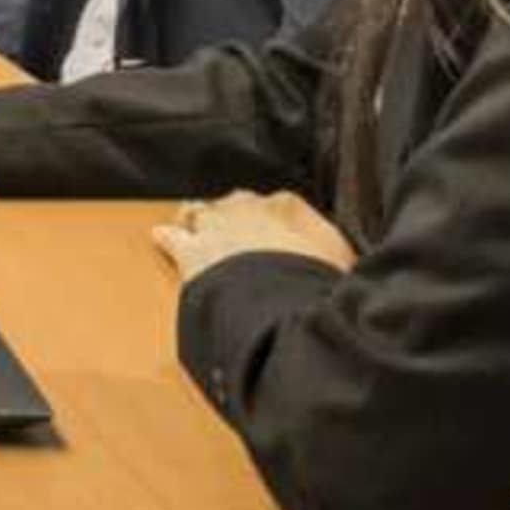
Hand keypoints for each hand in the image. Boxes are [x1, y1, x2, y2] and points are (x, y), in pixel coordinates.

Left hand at [152, 190, 356, 281]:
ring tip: (199, 227)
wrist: (277, 305)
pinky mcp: (189, 250)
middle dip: (238, 216)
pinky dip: (167, 237)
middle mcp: (250, 207)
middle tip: (240, 233)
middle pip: (238, 204)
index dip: (278, 220)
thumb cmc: (318, 286)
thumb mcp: (343, 266)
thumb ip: (340, 254)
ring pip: (201, 212)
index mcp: (290, 208)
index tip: (279, 233)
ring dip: (201, 220)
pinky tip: (161, 237)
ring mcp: (216, 225)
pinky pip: (170, 236)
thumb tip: (349, 261)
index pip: (282, 205)